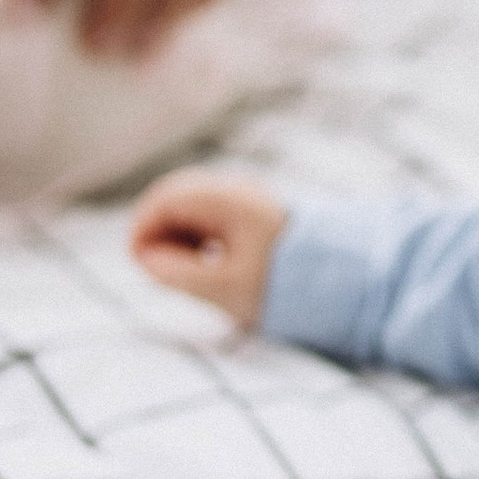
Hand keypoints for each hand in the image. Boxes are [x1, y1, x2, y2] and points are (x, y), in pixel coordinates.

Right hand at [130, 168, 287, 327]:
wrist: (341, 282)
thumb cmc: (286, 285)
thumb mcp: (225, 288)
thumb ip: (177, 273)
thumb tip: (144, 258)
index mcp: (229, 200)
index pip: (166, 198)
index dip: (142, 227)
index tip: (137, 261)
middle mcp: (237, 190)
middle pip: (176, 196)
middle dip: (156, 230)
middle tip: (153, 268)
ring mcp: (246, 198)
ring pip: (192, 205)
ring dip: (176, 233)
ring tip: (179, 271)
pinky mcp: (253, 212)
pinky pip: (211, 214)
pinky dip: (196, 235)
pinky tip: (201, 263)